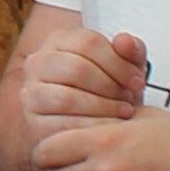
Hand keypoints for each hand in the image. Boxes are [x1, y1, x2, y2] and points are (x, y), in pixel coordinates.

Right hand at [15, 20, 150, 133]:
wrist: (87, 121)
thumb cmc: (107, 90)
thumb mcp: (124, 67)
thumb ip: (130, 51)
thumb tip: (126, 42)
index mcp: (59, 41)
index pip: (88, 42)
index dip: (119, 62)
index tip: (137, 81)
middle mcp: (38, 63)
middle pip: (76, 69)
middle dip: (110, 87)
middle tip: (130, 98)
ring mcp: (32, 93)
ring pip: (68, 98)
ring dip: (102, 108)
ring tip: (122, 113)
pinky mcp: (33, 122)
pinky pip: (63, 126)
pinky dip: (91, 128)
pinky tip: (108, 128)